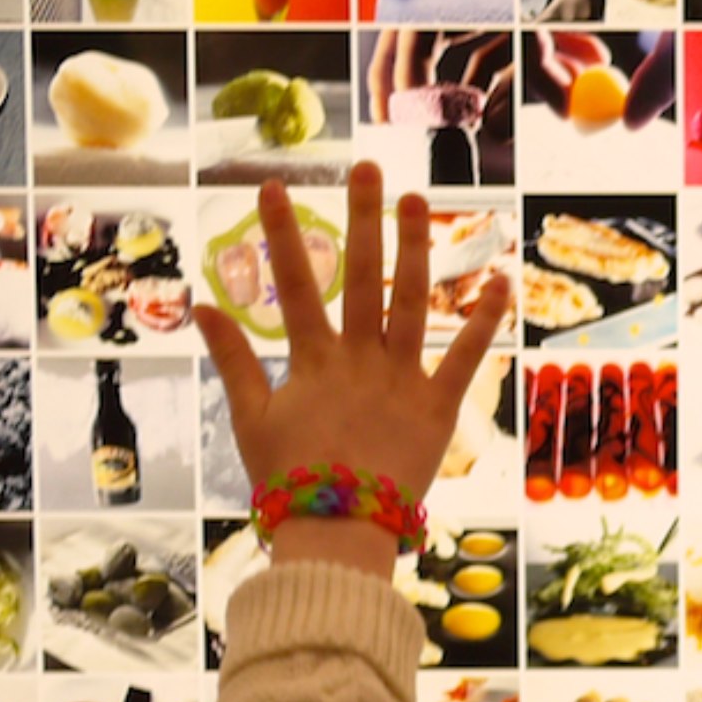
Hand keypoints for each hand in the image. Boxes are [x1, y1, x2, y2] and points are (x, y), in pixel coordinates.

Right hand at [198, 164, 506, 573]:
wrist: (337, 535)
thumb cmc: (288, 481)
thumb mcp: (250, 419)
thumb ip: (232, 360)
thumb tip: (200, 307)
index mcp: (312, 362)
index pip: (294, 283)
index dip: (281, 233)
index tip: (272, 186)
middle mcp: (359, 360)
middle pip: (362, 276)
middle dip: (363, 217)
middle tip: (366, 167)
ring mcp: (402, 380)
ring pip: (412, 302)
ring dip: (418, 247)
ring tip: (420, 198)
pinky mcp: (439, 408)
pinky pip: (467, 357)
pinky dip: (486, 319)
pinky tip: (501, 278)